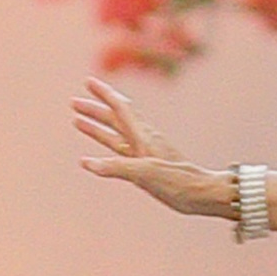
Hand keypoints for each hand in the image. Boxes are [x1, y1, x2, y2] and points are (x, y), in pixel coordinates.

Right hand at [72, 77, 226, 217]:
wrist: (202, 194)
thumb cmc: (179, 182)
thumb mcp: (146, 174)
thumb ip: (117, 167)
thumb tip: (87, 163)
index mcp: (143, 136)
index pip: (121, 108)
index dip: (104, 93)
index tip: (89, 81)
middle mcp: (143, 140)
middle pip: (115, 119)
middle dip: (94, 110)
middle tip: (74, 102)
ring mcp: (144, 153)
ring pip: (115, 135)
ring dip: (97, 127)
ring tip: (77, 121)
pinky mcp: (145, 166)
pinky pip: (120, 152)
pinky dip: (106, 149)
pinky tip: (96, 156)